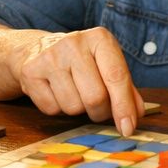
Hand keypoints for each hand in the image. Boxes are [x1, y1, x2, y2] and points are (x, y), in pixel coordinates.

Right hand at [11, 27, 142, 134]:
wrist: (36, 50)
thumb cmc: (81, 62)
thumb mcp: (107, 67)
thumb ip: (126, 90)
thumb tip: (136, 115)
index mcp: (99, 38)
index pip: (116, 76)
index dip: (124, 106)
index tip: (128, 128)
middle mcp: (74, 43)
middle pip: (95, 97)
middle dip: (100, 112)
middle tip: (97, 108)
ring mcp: (50, 57)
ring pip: (73, 107)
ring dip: (78, 110)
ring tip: (73, 92)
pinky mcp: (31, 72)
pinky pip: (52, 109)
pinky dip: (58, 109)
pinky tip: (56, 92)